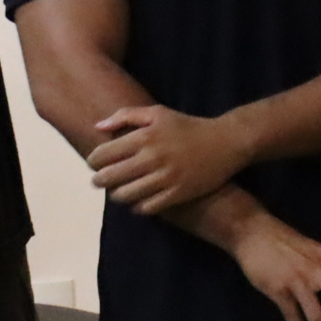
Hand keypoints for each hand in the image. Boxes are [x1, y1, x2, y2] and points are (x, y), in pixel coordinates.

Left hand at [88, 104, 253, 212]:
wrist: (227, 142)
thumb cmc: (189, 127)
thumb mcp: (159, 113)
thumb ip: (126, 115)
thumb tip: (98, 126)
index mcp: (144, 136)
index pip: (101, 155)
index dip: (93, 161)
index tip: (97, 164)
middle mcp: (152, 158)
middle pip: (108, 178)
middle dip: (99, 181)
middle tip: (103, 180)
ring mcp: (165, 178)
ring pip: (124, 195)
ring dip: (118, 195)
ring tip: (121, 191)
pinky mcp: (178, 193)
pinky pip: (146, 207)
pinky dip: (138, 206)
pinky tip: (140, 199)